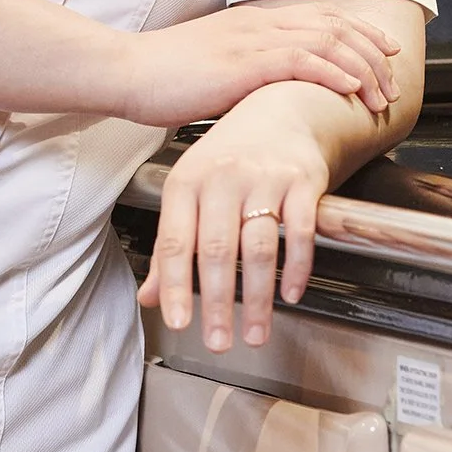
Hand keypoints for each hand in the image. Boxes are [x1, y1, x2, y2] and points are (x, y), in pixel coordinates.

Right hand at [115, 2, 399, 128]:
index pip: (320, 19)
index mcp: (253, 22)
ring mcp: (251, 40)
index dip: (359, 33)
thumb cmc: (162, 77)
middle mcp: (258, 23)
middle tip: (394, 76)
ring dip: (361, 66)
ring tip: (380, 91)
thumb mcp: (214, 67)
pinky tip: (351, 87)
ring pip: (325, 41)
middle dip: (372, 50)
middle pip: (333, 25)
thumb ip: (247, 72)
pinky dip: (332, 72)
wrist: (125, 72)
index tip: (385, 53)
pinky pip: (299, 61)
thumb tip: (271, 93)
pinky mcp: (242, 62)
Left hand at [137, 85, 341, 352]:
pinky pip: (300, 232)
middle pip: (218, 251)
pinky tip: (291, 294)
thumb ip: (170, 246)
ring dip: (259, 298)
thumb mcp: (190, 191)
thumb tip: (149, 296)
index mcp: (187, 181)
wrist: (281, 110)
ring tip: (256, 332)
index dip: (175, 286)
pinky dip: (297, 268)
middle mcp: (223, 177)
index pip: (175, 242)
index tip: (178, 323)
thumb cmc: (231, 156)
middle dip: (218, 303)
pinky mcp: (302, 180)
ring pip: (259, 248)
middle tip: (218, 341)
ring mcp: (264, 178)